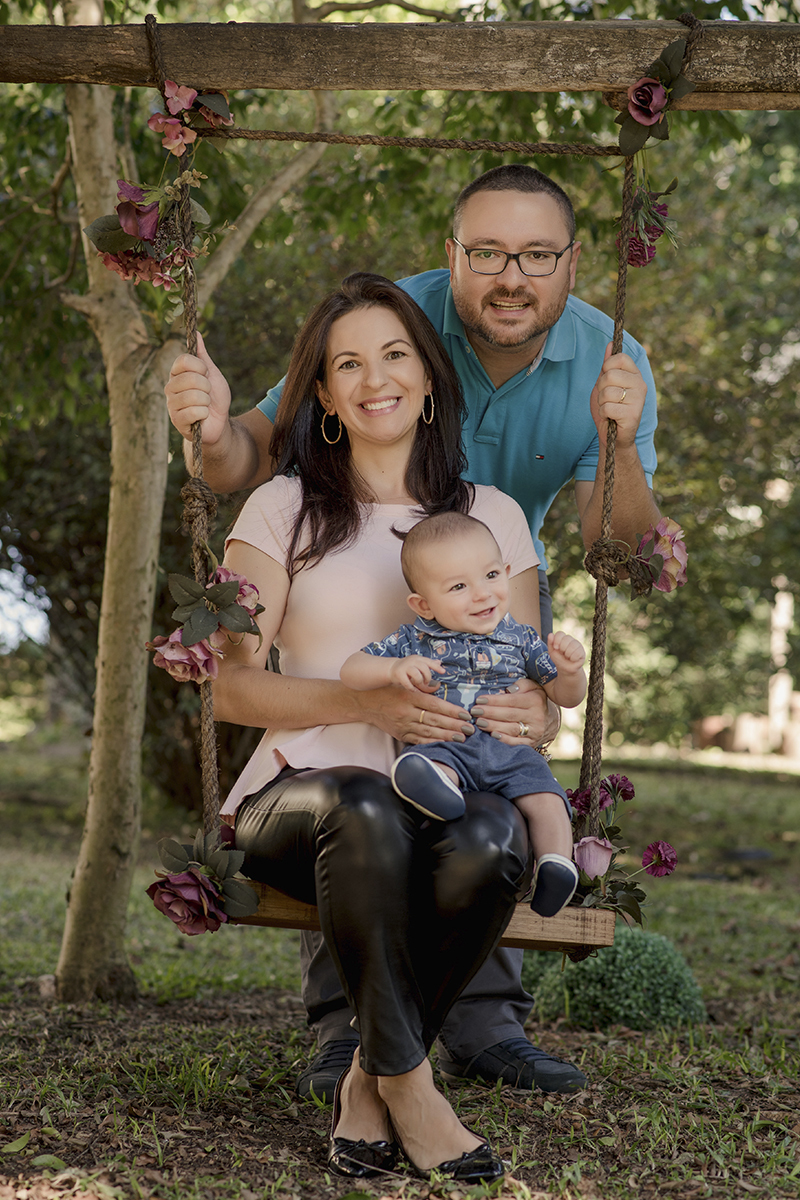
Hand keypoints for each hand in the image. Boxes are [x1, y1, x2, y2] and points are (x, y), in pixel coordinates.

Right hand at [165, 331, 231, 443]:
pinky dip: (204, 414)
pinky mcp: (176, 420)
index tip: (206, 374)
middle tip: (207, 394)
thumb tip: (196, 332)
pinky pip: (194, 411)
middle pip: (191, 378)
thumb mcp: (212, 373)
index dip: (200, 367)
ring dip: (206, 402)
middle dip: (207, 387)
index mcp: (177, 373)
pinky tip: (202, 417)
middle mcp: (170, 387)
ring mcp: (171, 404)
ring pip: (194, 396)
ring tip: (205, 406)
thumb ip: (202, 355)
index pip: (184, 360)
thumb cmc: (215, 398)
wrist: (219, 423)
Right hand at [352, 685, 474, 745]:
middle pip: (434, 720)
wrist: (366, 703)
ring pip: (428, 732)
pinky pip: (418, 740)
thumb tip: (440, 688)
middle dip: (454, 725)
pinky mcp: (400, 734)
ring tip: (462, 738)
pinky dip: (432, 742)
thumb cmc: (388, 690)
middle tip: (470, 729)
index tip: (466, 715)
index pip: (435, 705)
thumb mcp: (404, 684)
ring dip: (446, 736)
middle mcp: (406, 712)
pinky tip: (444, 744)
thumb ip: (421, 687)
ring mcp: (403, 725)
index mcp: (409, 697)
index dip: (452, 711)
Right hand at [388, 655, 444, 692]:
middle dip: (427, 677)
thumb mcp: (418, 664)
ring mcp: (405, 667)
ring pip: (417, 675)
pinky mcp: (398, 674)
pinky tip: (412, 689)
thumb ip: (428, 665)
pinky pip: (408, 683)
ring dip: (420, 682)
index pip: (429, 661)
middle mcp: (412, 661)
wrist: (391, 668)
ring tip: (418, 684)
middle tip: (426, 682)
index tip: (443, 672)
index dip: (436, 667)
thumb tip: (440, 664)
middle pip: (424, 668)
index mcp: (418, 658)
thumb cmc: (408, 668)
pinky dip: (412, 688)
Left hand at [469, 678, 558, 745]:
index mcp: (535, 700)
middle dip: (490, 713)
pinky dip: (505, 740)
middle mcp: (536, 716)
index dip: (494, 700)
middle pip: (509, 715)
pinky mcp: (532, 743)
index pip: (512, 700)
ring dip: (493, 726)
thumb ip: (521, 684)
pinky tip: (493, 736)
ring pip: (511, 729)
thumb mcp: (533, 687)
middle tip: (474, 712)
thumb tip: (509, 689)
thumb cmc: (535, 700)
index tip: (479, 700)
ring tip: (479, 722)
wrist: (551, 720)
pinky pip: (517, 743)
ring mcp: (535, 731)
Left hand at [547, 630, 585, 673]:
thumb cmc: (559, 659)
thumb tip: (550, 634)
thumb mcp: (552, 651)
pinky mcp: (582, 651)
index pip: (560, 633)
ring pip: (572, 645)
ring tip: (567, 657)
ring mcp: (577, 645)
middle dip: (562, 648)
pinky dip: (573, 658)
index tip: (556, 648)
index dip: (557, 640)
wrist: (565, 669)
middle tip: (563, 653)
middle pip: (566, 638)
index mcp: (562, 638)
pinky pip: (577, 653)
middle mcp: (570, 640)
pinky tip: (572, 659)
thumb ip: (550, 643)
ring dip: (567, 654)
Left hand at [590, 343, 645, 451]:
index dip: (607, 367)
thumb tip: (610, 344)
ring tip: (609, 409)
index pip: (619, 358)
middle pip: (610, 375)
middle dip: (600, 389)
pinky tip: (611, 417)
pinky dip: (603, 414)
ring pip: (607, 392)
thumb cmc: (609, 409)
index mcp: (635, 375)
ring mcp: (638, 399)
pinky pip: (607, 407)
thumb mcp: (604, 385)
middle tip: (607, 399)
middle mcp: (640, 384)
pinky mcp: (633, 414)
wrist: (613, 437)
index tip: (606, 380)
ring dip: (601, 403)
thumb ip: (607, 366)